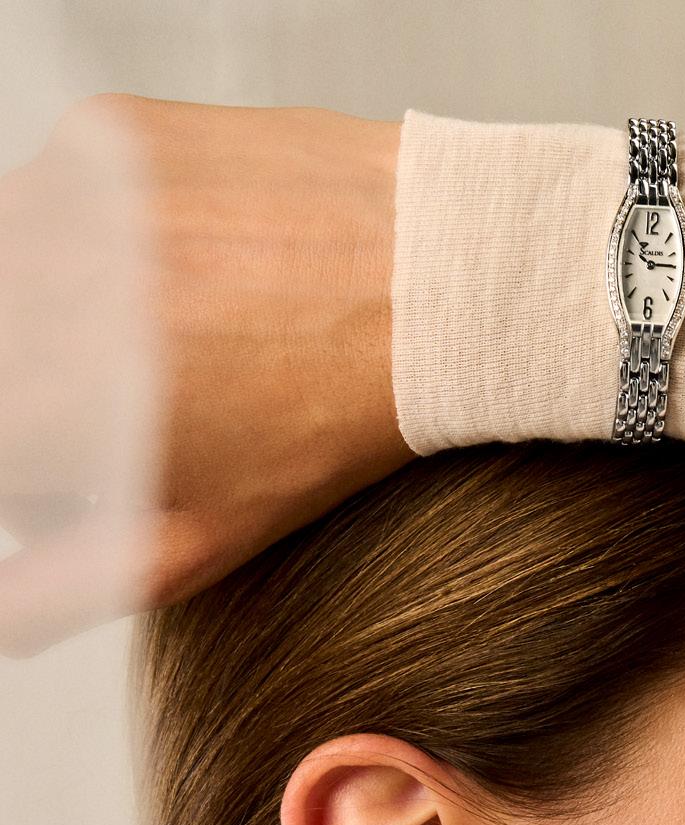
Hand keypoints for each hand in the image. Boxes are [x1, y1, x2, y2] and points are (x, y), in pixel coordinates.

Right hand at [0, 94, 409, 656]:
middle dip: (38, 399)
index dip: (28, 480)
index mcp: (42, 399)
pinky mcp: (105, 135)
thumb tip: (4, 617)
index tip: (68, 487)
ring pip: (13, 271)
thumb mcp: (199, 537)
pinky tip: (188, 276)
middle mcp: (34, 284)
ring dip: (55, 315)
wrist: (430, 286)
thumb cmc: (325, 429)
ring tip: (163, 345)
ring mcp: (65, 195)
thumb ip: (72, 583)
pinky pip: (62, 199)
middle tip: (118, 416)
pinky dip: (99, 243)